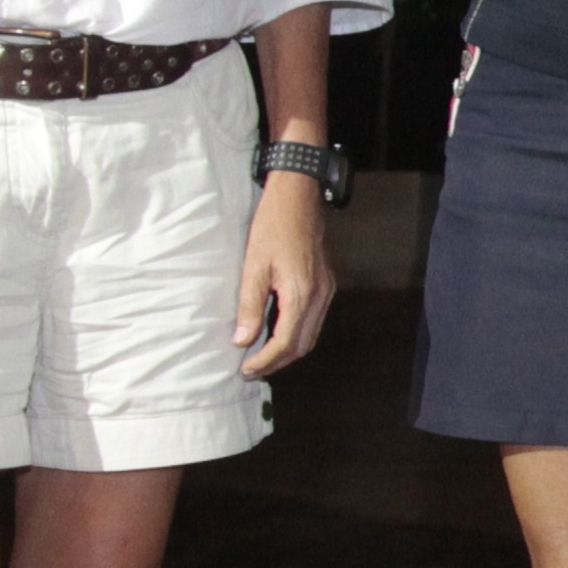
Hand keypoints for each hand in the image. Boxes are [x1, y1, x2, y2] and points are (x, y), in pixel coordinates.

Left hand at [234, 170, 335, 376]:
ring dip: (288, 350)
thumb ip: (249, 306)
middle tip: (251, 368)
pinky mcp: (326, 283)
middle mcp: (319, 295)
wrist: (298, 198)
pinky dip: (296, 333)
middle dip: (277, 361)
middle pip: (302, 345)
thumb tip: (241, 340)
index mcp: (301, 293)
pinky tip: (276, 331)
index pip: (286, 342)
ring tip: (261, 355)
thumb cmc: (273, 226)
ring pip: (311, 334)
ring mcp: (326, 289)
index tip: (246, 369)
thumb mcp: (253, 266)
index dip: (265, 360)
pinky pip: (314, 319)